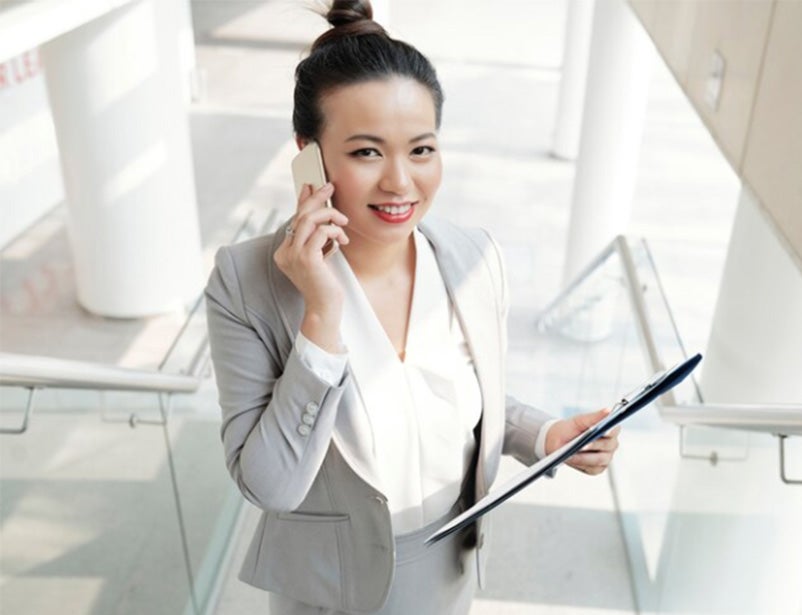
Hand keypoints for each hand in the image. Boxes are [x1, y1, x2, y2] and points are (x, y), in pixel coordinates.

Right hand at [273, 183, 349, 351]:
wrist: (325, 309)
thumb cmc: (325, 285)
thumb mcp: (320, 256)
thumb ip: (317, 237)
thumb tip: (320, 214)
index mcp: (285, 251)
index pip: (294, 219)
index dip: (303, 200)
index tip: (313, 185)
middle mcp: (285, 252)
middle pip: (300, 215)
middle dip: (317, 198)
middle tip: (330, 188)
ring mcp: (294, 256)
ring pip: (310, 220)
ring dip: (330, 215)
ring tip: (343, 222)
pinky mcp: (307, 259)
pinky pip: (322, 232)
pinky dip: (335, 231)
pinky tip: (343, 239)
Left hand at [544, 408, 619, 474]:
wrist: (558, 441)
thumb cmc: (571, 428)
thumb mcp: (580, 420)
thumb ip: (594, 416)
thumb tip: (608, 410)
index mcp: (610, 430)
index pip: (614, 430)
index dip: (610, 430)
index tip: (604, 430)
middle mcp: (611, 444)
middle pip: (607, 446)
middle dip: (593, 445)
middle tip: (582, 445)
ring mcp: (606, 457)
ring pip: (600, 459)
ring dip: (585, 457)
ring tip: (572, 454)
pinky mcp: (598, 468)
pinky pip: (592, 468)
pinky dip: (581, 464)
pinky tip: (572, 459)